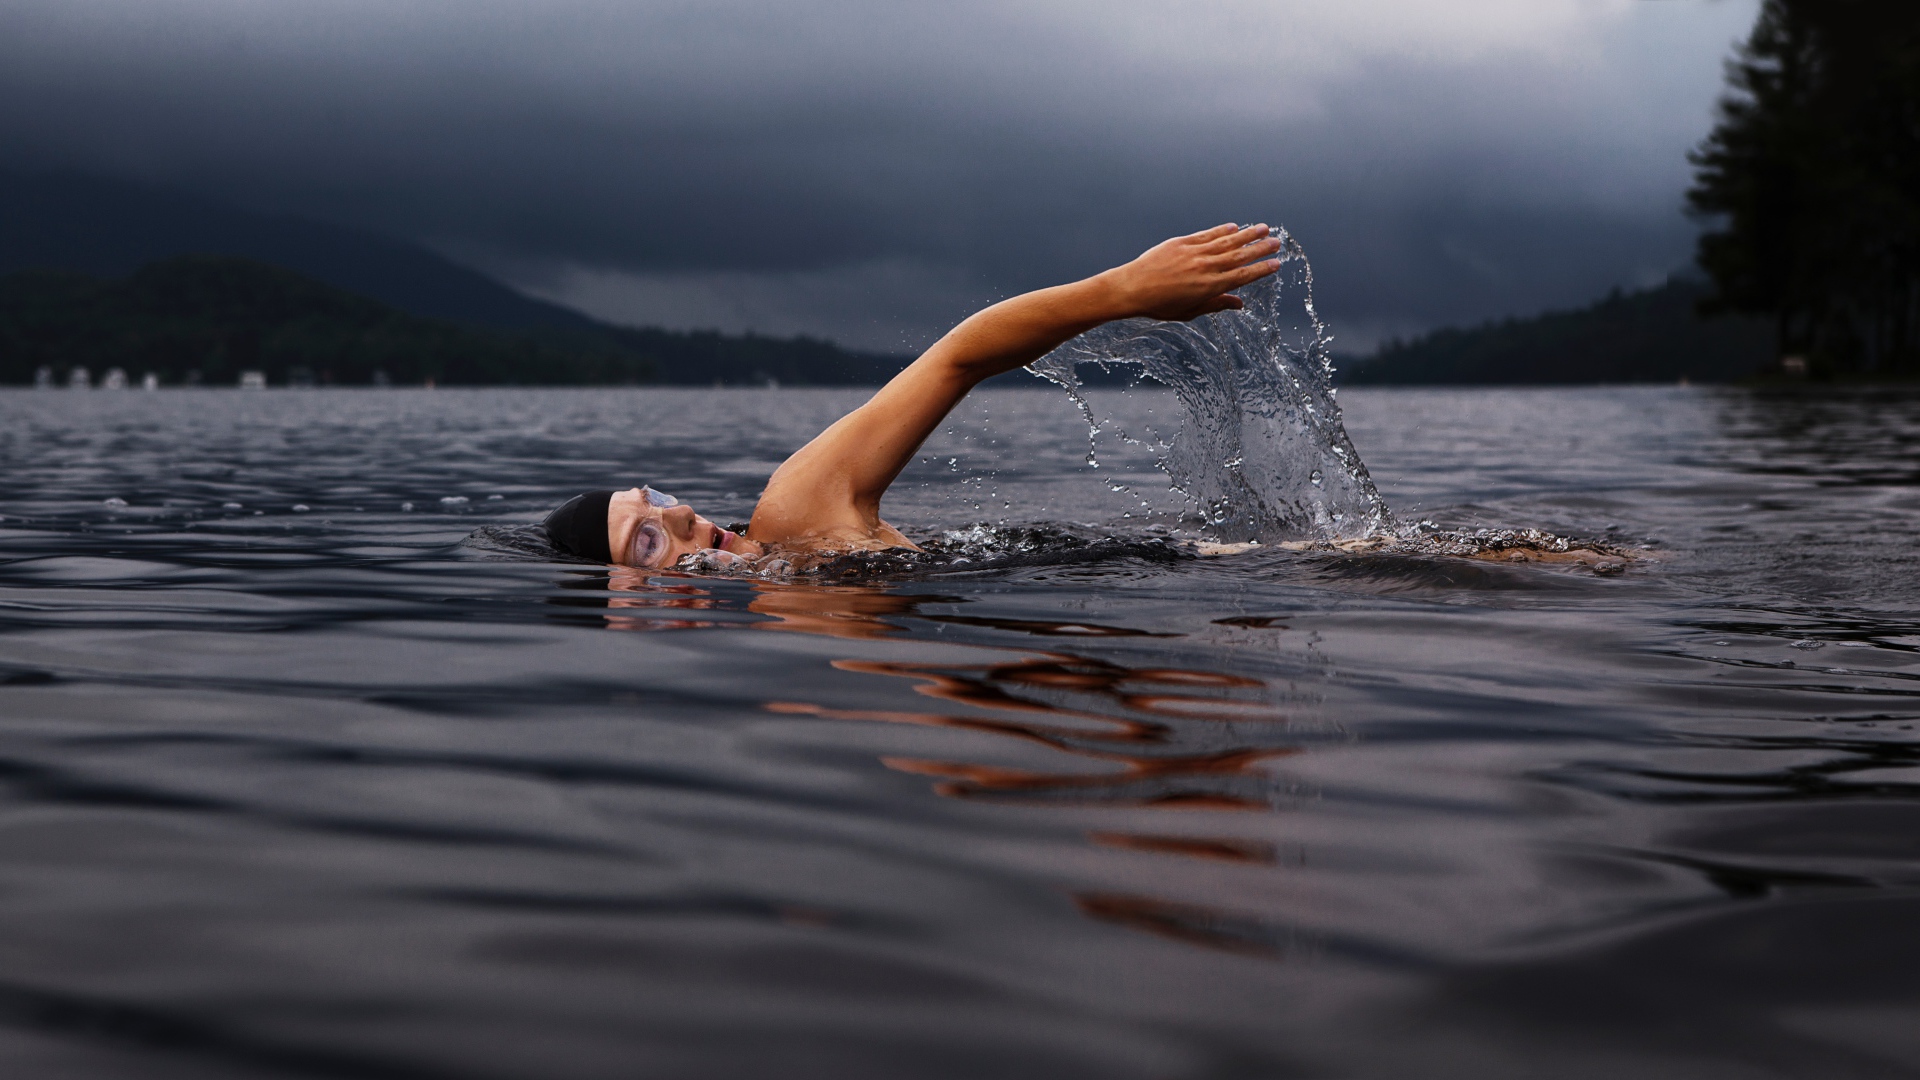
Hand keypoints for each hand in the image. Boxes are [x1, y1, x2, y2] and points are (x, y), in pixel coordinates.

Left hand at [1099, 223, 1282, 321]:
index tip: (1276, 264)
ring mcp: (1194, 253)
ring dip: (1247, 234)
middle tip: (1277, 242)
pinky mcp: (1182, 243)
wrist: (1132, 288)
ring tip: (1263, 228)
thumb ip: (1216, 304)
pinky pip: (1207, 235)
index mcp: (1209, 287)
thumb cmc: (1159, 305)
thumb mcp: (1189, 311)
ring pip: (1227, 241)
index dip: (1261, 270)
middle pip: (1239, 256)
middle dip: (1260, 248)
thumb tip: (1239, 304)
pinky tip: (1234, 226)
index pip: (1242, 277)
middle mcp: (1205, 268)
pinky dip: (1221, 230)